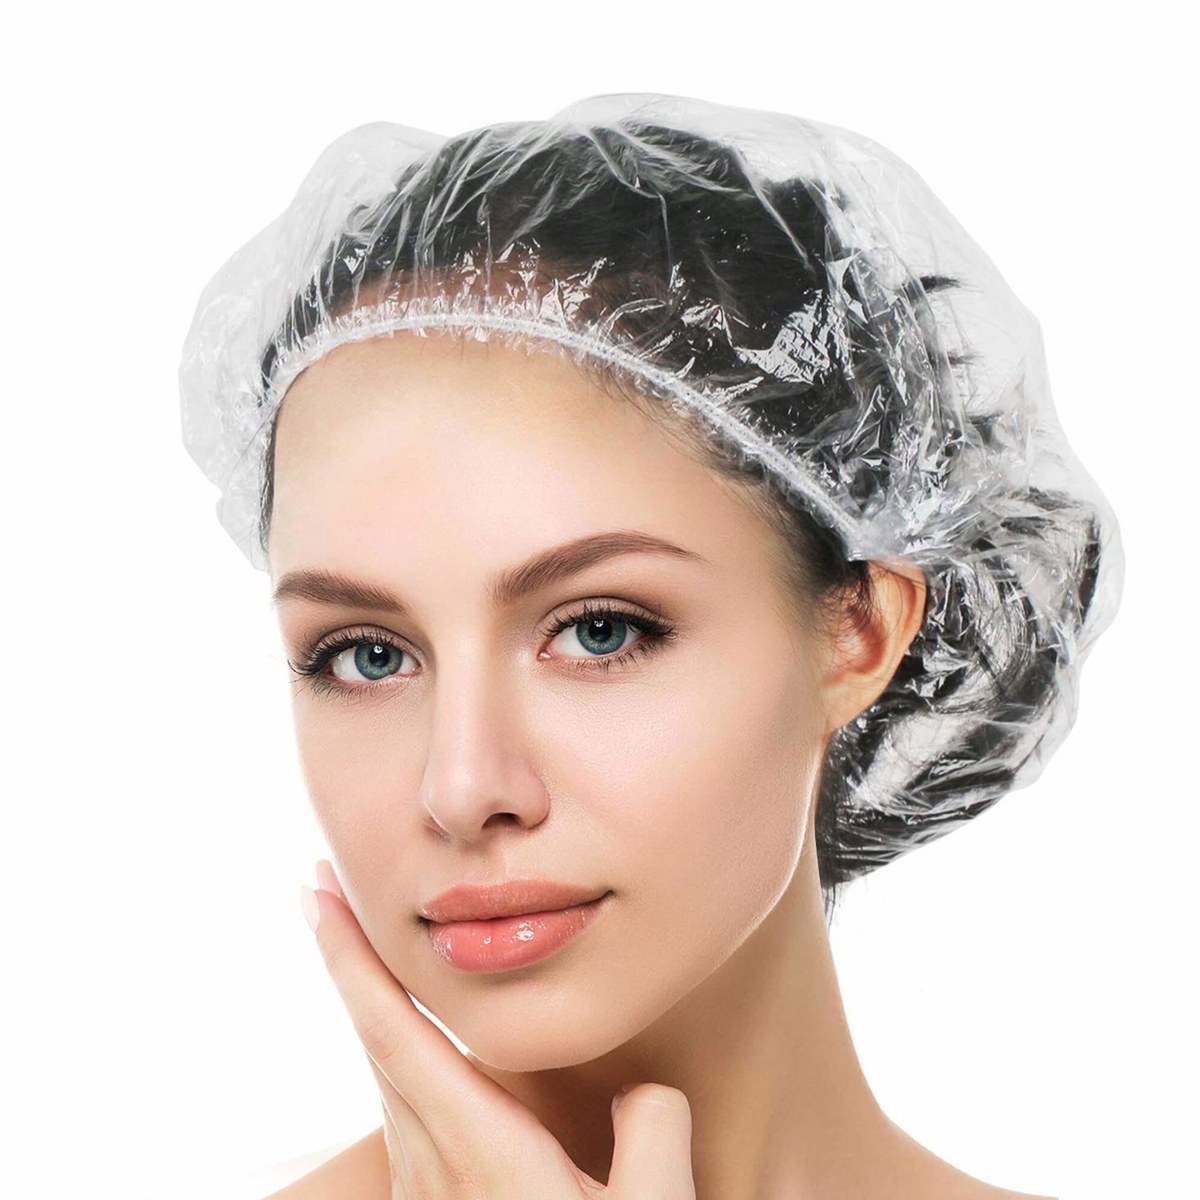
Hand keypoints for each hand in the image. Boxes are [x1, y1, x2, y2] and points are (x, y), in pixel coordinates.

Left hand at [301, 859, 696, 1197]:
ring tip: (362, 942)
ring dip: (366, 1000)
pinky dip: (391, 1047)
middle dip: (343, 956)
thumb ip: (653, 1129)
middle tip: (325, 887)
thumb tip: (641, 1089)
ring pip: (381, 1072)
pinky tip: (407, 1036)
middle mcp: (429, 1164)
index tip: (317, 893)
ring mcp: (421, 1190)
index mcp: (477, 1150)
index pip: (392, 1030)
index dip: (350, 956)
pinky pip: (400, 1105)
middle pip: (369, 1038)